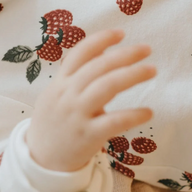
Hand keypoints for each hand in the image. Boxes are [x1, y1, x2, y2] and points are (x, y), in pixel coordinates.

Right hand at [26, 29, 155, 171]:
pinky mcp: (87, 136)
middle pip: (98, 67)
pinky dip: (133, 115)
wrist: (39, 159)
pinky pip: (113, 122)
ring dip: (131, 75)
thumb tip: (101, 53)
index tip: (120, 33)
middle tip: (146, 49)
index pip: (79, 54)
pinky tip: (148, 111)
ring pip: (106, 87)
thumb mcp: (55, 95)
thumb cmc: (52, 123)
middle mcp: (67, 94)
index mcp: (60, 83)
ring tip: (151, 69)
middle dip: (124, 55)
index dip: (100, 40)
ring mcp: (77, 114)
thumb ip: (74, 76)